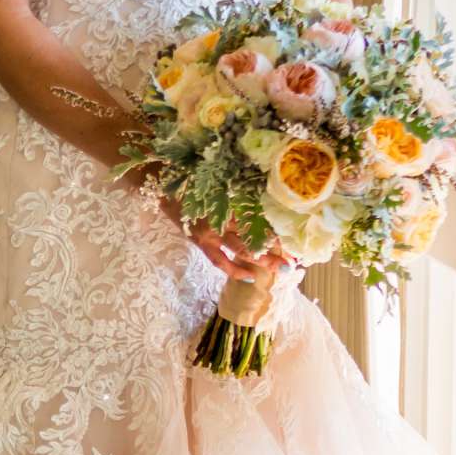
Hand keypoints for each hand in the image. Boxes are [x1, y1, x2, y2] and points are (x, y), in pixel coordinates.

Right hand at [146, 174, 295, 278]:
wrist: (161, 183)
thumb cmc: (191, 178)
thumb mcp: (218, 182)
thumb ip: (238, 193)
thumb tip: (262, 201)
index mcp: (229, 199)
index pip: (260, 218)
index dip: (277, 230)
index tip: (294, 238)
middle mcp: (222, 217)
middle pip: (255, 236)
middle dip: (275, 249)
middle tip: (294, 261)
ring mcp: (211, 232)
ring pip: (241, 249)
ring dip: (262, 260)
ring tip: (281, 268)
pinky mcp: (201, 241)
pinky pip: (219, 260)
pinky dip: (234, 269)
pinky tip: (248, 276)